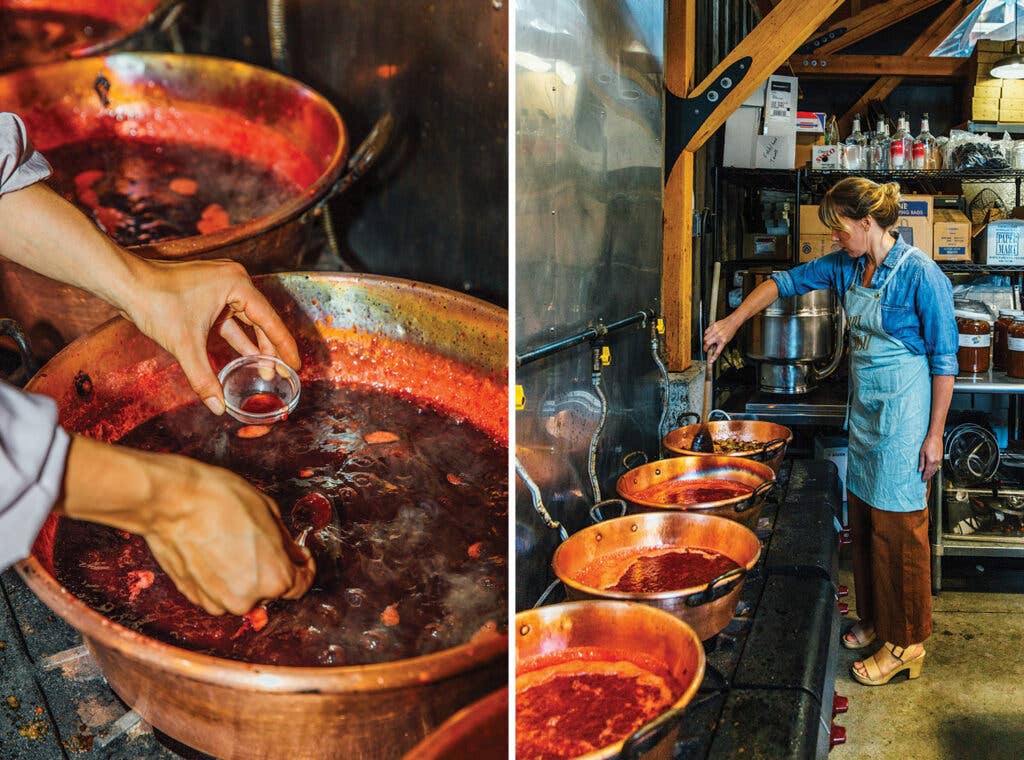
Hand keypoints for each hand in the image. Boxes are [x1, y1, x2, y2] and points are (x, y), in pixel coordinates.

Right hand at [59, 437, 314, 614]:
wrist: (171, 501)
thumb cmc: (219, 500)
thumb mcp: (269, 512)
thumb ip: (285, 542)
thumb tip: (293, 554)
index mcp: (274, 578)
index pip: (301, 584)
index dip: (304, 566)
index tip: (300, 554)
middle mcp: (247, 598)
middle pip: (272, 588)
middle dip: (272, 566)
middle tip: (262, 540)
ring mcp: (217, 600)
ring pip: (243, 591)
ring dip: (245, 574)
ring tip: (234, 542)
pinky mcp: (194, 597)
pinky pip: (219, 591)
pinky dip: (222, 577)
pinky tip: (215, 550)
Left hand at [117, 258, 300, 414]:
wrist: (125, 283)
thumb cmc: (156, 303)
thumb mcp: (185, 345)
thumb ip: (204, 378)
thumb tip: (218, 408)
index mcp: (237, 285)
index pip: (270, 320)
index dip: (284, 346)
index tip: (295, 365)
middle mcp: (234, 280)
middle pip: (261, 320)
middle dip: (270, 349)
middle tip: (279, 373)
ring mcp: (220, 285)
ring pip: (246, 320)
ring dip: (253, 344)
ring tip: (263, 369)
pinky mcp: (207, 293)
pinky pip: (230, 318)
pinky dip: (236, 337)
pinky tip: (243, 356)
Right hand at [703, 315, 738, 363]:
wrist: (732, 322)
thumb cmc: (731, 330)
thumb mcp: (727, 340)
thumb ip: (720, 344)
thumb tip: (713, 348)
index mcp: (723, 341)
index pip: (717, 351)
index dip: (713, 357)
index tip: (710, 361)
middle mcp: (718, 336)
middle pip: (707, 343)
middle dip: (705, 347)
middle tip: (706, 348)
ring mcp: (715, 331)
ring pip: (705, 338)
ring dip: (705, 340)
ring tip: (708, 340)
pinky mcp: (713, 326)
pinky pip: (706, 331)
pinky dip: (706, 334)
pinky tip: (708, 334)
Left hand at [918, 433, 942, 481]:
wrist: (935, 437)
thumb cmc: (928, 443)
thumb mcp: (921, 453)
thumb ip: (921, 462)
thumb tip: (920, 469)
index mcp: (931, 461)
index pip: (927, 471)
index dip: (925, 476)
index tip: (923, 480)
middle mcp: (936, 461)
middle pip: (932, 471)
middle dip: (928, 476)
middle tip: (925, 479)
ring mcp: (939, 459)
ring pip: (935, 469)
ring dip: (932, 473)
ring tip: (928, 476)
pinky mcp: (940, 458)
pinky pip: (937, 466)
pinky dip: (934, 469)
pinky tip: (932, 470)